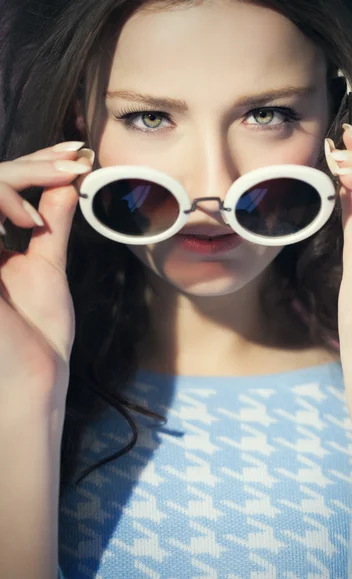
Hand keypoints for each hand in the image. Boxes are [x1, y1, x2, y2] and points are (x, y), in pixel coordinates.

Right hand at [0, 143, 93, 420]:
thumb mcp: (47, 268)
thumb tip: (66, 187)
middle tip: (74, 160)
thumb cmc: (39, 336)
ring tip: (60, 183)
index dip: (33, 166)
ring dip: (16, 180)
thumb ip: (51, 226)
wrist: (33, 382)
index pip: (0, 190)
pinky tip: (30, 219)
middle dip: (32, 165)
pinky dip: (0, 202)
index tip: (75, 155)